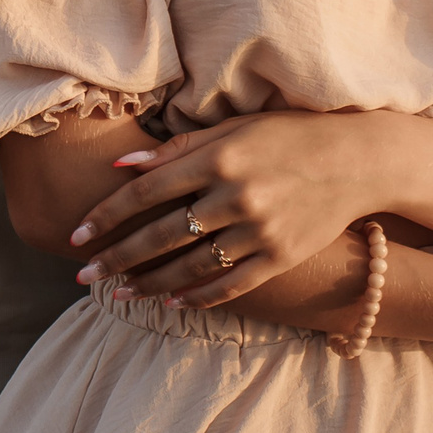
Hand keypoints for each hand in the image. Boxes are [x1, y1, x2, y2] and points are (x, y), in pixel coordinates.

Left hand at [68, 110, 395, 305]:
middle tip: (83, 275)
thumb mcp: (233, 128)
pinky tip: (171, 303)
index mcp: (218, 156)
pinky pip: (231, 284)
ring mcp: (260, 230)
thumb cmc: (287, 135)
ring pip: (190, 266)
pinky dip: (198, 297)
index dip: (106, 215)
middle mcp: (235, 195)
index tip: (76, 235)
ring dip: (149, 283)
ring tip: (120, 293)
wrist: (357, 159)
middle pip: (160, 234)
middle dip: (116, 258)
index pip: (146, 190)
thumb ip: (177, 149)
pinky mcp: (281, 256)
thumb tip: (122, 166)